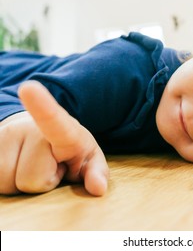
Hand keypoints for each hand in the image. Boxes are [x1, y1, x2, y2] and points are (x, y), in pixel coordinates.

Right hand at [0, 81, 108, 195]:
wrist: (36, 132)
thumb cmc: (68, 150)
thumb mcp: (88, 159)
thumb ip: (97, 173)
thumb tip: (98, 188)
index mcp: (62, 129)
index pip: (53, 120)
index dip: (41, 106)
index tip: (29, 88)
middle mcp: (26, 127)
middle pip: (31, 180)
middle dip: (41, 181)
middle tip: (46, 166)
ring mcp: (2, 134)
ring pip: (7, 183)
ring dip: (19, 183)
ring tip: (29, 165)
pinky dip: (5, 182)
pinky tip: (14, 167)